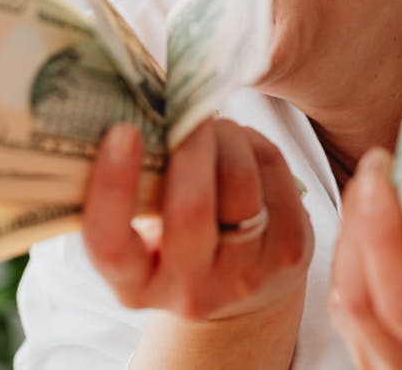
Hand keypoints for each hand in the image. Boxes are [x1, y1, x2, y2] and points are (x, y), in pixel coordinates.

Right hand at [82, 118, 312, 320]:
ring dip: (224, 135)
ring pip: (239, 180)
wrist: (242, 290)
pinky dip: (254, 142)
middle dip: (189, 144)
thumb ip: (136, 188)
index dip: (113, 186)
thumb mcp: (143, 232)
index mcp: (135, 285)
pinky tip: (241, 143)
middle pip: (191, 205)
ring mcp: (246, 276)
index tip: (123, 132)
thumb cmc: (177, 243)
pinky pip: (273, 171)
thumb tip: (134, 111)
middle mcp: (190, 291)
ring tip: (212, 125)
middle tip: (185, 110)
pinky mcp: (290, 252)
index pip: (111, 245)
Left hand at [330, 148, 401, 369]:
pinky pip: (342, 309)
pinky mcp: (368, 360)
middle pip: (361, 299)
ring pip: (344, 303)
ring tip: (372, 188)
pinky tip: (366, 225)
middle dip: (359, 223)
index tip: (383, 175)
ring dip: (350, 237)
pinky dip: (349, 259)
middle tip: (376, 170)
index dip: (383, 235)